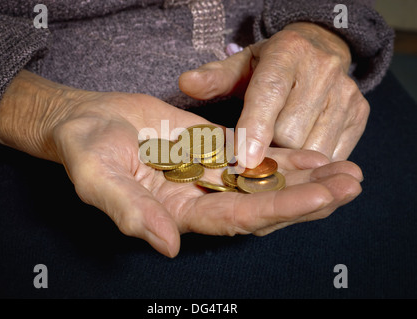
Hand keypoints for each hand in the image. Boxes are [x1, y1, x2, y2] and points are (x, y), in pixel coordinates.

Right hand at [0, 70, 362, 257]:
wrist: (88, 121)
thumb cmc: (85, 151)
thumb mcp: (97, 179)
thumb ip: (129, 211)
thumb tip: (168, 246)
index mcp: (178, 213)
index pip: (238, 217)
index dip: (279, 208)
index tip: (320, 197)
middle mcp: (201, 198)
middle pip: (263, 202)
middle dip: (308, 196)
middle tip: (351, 183)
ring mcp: (208, 172)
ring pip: (264, 179)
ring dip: (306, 176)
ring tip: (348, 172)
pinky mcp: (211, 147)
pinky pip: (253, 154)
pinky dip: (284, 154)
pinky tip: (315, 153)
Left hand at [179, 22, 369, 167]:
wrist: (322, 47)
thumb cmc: (274, 63)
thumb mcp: (243, 64)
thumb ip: (215, 77)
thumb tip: (185, 83)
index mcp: (287, 54)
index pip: (269, 94)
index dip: (255, 129)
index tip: (243, 161)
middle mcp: (322, 72)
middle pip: (291, 131)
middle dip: (269, 150)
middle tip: (252, 154)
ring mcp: (346, 94)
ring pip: (314, 147)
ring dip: (291, 160)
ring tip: (276, 154)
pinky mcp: (360, 114)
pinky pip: (334, 153)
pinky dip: (313, 162)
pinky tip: (298, 156)